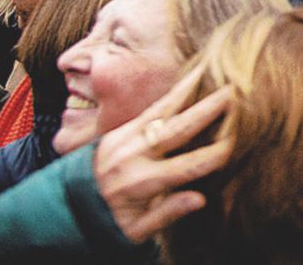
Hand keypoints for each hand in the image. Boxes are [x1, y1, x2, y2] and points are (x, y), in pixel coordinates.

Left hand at [94, 68, 233, 242]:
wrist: (66, 206)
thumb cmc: (108, 223)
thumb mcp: (134, 231)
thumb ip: (166, 214)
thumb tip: (199, 198)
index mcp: (139, 184)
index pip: (185, 167)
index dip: (213, 156)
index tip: (236, 143)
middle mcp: (133, 157)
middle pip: (177, 131)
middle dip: (207, 111)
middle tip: (232, 94)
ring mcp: (124, 139)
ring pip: (163, 112)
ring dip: (189, 92)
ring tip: (211, 72)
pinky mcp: (119, 130)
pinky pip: (151, 109)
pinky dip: (173, 94)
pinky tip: (189, 80)